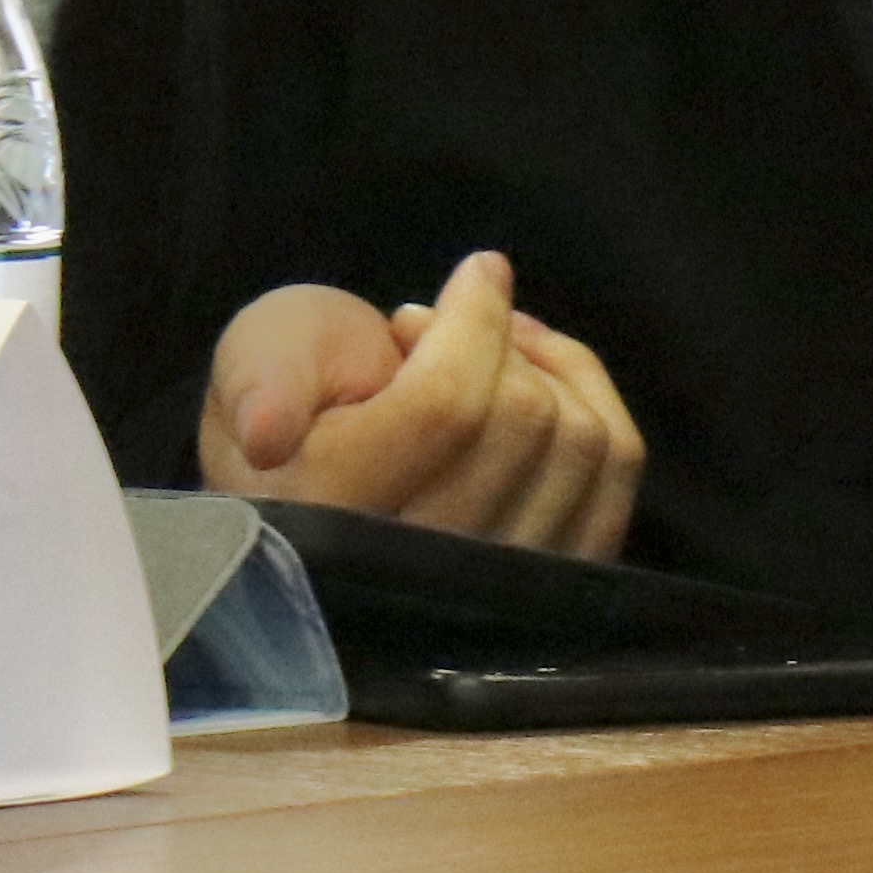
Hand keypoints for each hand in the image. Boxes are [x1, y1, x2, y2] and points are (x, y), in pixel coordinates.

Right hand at [197, 254, 643, 561]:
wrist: (321, 459)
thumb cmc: (290, 392)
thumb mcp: (255, 360)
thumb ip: (261, 380)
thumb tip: (270, 433)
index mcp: (329, 523)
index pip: (446, 406)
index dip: (472, 319)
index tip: (470, 276)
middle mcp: (418, 583)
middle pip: (525, 422)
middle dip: (500, 342)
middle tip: (449, 330)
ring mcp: (497, 596)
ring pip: (582, 448)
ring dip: (551, 369)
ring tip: (494, 352)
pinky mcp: (555, 587)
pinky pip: (616, 480)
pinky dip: (594, 404)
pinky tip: (544, 381)